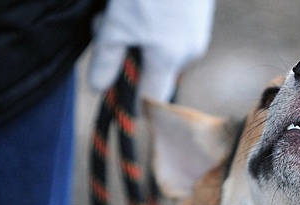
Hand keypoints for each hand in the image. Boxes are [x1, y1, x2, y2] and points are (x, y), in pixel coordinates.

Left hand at [88, 0, 213, 102]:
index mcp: (169, 60)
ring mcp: (199, 34)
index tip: (117, 93)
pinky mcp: (201, 17)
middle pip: (155, 69)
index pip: (153, 97)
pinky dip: (155, 23)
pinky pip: (174, 32)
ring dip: (140, 36)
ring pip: (163, 48)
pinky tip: (145, 1)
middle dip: (129, 55)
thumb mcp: (116, 25)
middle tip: (106, 27)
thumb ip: (106, 59)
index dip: (134, 100)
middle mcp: (190, 53)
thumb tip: (98, 89)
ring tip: (124, 8)